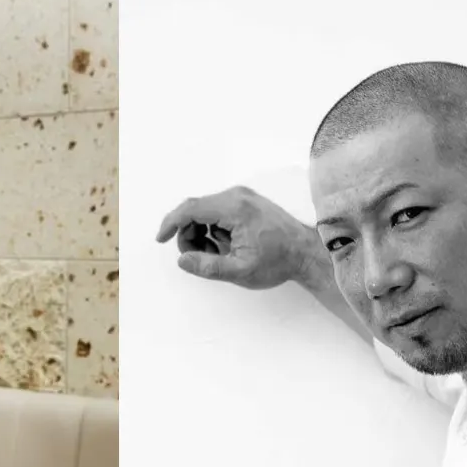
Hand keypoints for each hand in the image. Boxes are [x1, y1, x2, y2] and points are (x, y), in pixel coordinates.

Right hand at [156, 186, 321, 289]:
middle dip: (189, 234)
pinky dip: (214, 229)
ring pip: (206, 211)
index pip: (191, 209)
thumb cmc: (278, 261)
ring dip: (202, 233)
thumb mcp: (241, 270)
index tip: (160, 239)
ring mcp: (243, 196)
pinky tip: (227, 246)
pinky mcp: (247, 202)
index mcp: (234, 208)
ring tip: (218, 255)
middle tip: (200, 258)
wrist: (305, 252)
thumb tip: (183, 260)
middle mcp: (237, 196)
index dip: (171, 223)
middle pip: (196, 209)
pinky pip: (218, 212)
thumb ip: (208, 266)